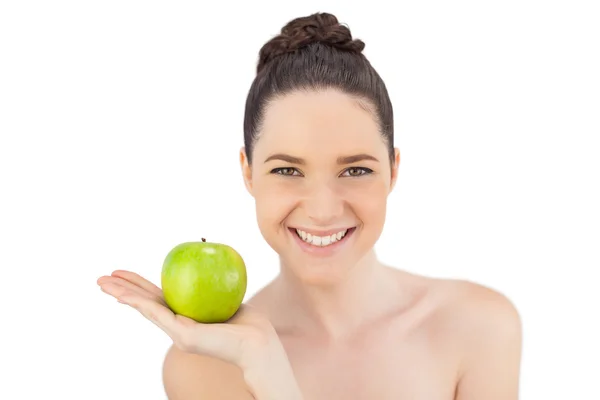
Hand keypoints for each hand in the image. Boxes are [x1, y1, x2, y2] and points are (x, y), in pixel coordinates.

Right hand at [98, 270, 276, 367]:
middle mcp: (177, 326)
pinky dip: (140, 302)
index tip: (122, 274)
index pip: (157, 298)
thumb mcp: (223, 293)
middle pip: (144, 303)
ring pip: (145, 309)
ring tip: (104, 285)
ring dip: (123, 296)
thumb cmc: (247, 320)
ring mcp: (178, 333)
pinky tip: (125, 294)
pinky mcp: (185, 336)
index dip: (138, 286)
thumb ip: (210, 281)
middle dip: (122, 291)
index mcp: (184, 317)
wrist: (257, 342)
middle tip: (101, 279)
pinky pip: (159, 314)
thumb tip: (204, 248)